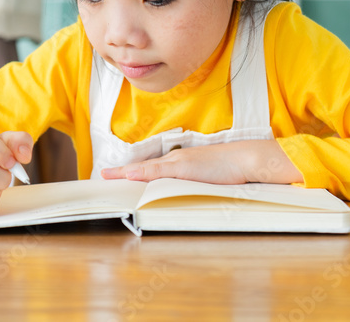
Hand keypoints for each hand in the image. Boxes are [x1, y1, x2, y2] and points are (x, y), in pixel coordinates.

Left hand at [100, 140, 303, 184]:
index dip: (131, 172)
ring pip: (146, 169)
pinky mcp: (183, 168)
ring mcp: (178, 163)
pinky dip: (140, 174)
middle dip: (122, 172)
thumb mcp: (206, 177)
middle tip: (102, 176)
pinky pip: (155, 172)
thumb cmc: (231, 169)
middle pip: (144, 167)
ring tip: (106, 176)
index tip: (112, 175)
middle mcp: (176, 161)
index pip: (150, 169)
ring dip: (127, 174)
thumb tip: (175, 190)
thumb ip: (191, 181)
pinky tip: (126, 175)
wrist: (247, 158)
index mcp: (181, 164)